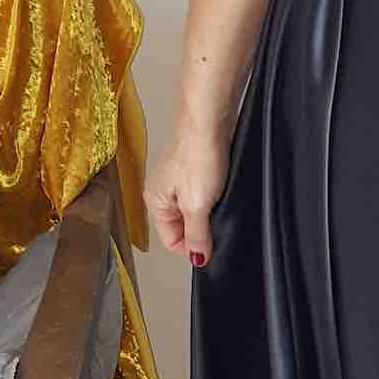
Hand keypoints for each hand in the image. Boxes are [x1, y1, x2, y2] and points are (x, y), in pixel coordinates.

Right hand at [144, 119, 230, 267]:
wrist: (210, 119)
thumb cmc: (197, 153)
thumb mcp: (197, 205)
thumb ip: (197, 234)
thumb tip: (197, 258)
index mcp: (155, 202)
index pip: (171, 240)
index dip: (192, 248)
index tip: (211, 248)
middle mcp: (163, 191)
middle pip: (182, 226)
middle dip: (201, 230)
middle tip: (217, 221)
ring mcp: (179, 179)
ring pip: (194, 209)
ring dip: (209, 212)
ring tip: (220, 201)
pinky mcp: (196, 167)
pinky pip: (204, 192)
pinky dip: (215, 195)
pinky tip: (223, 189)